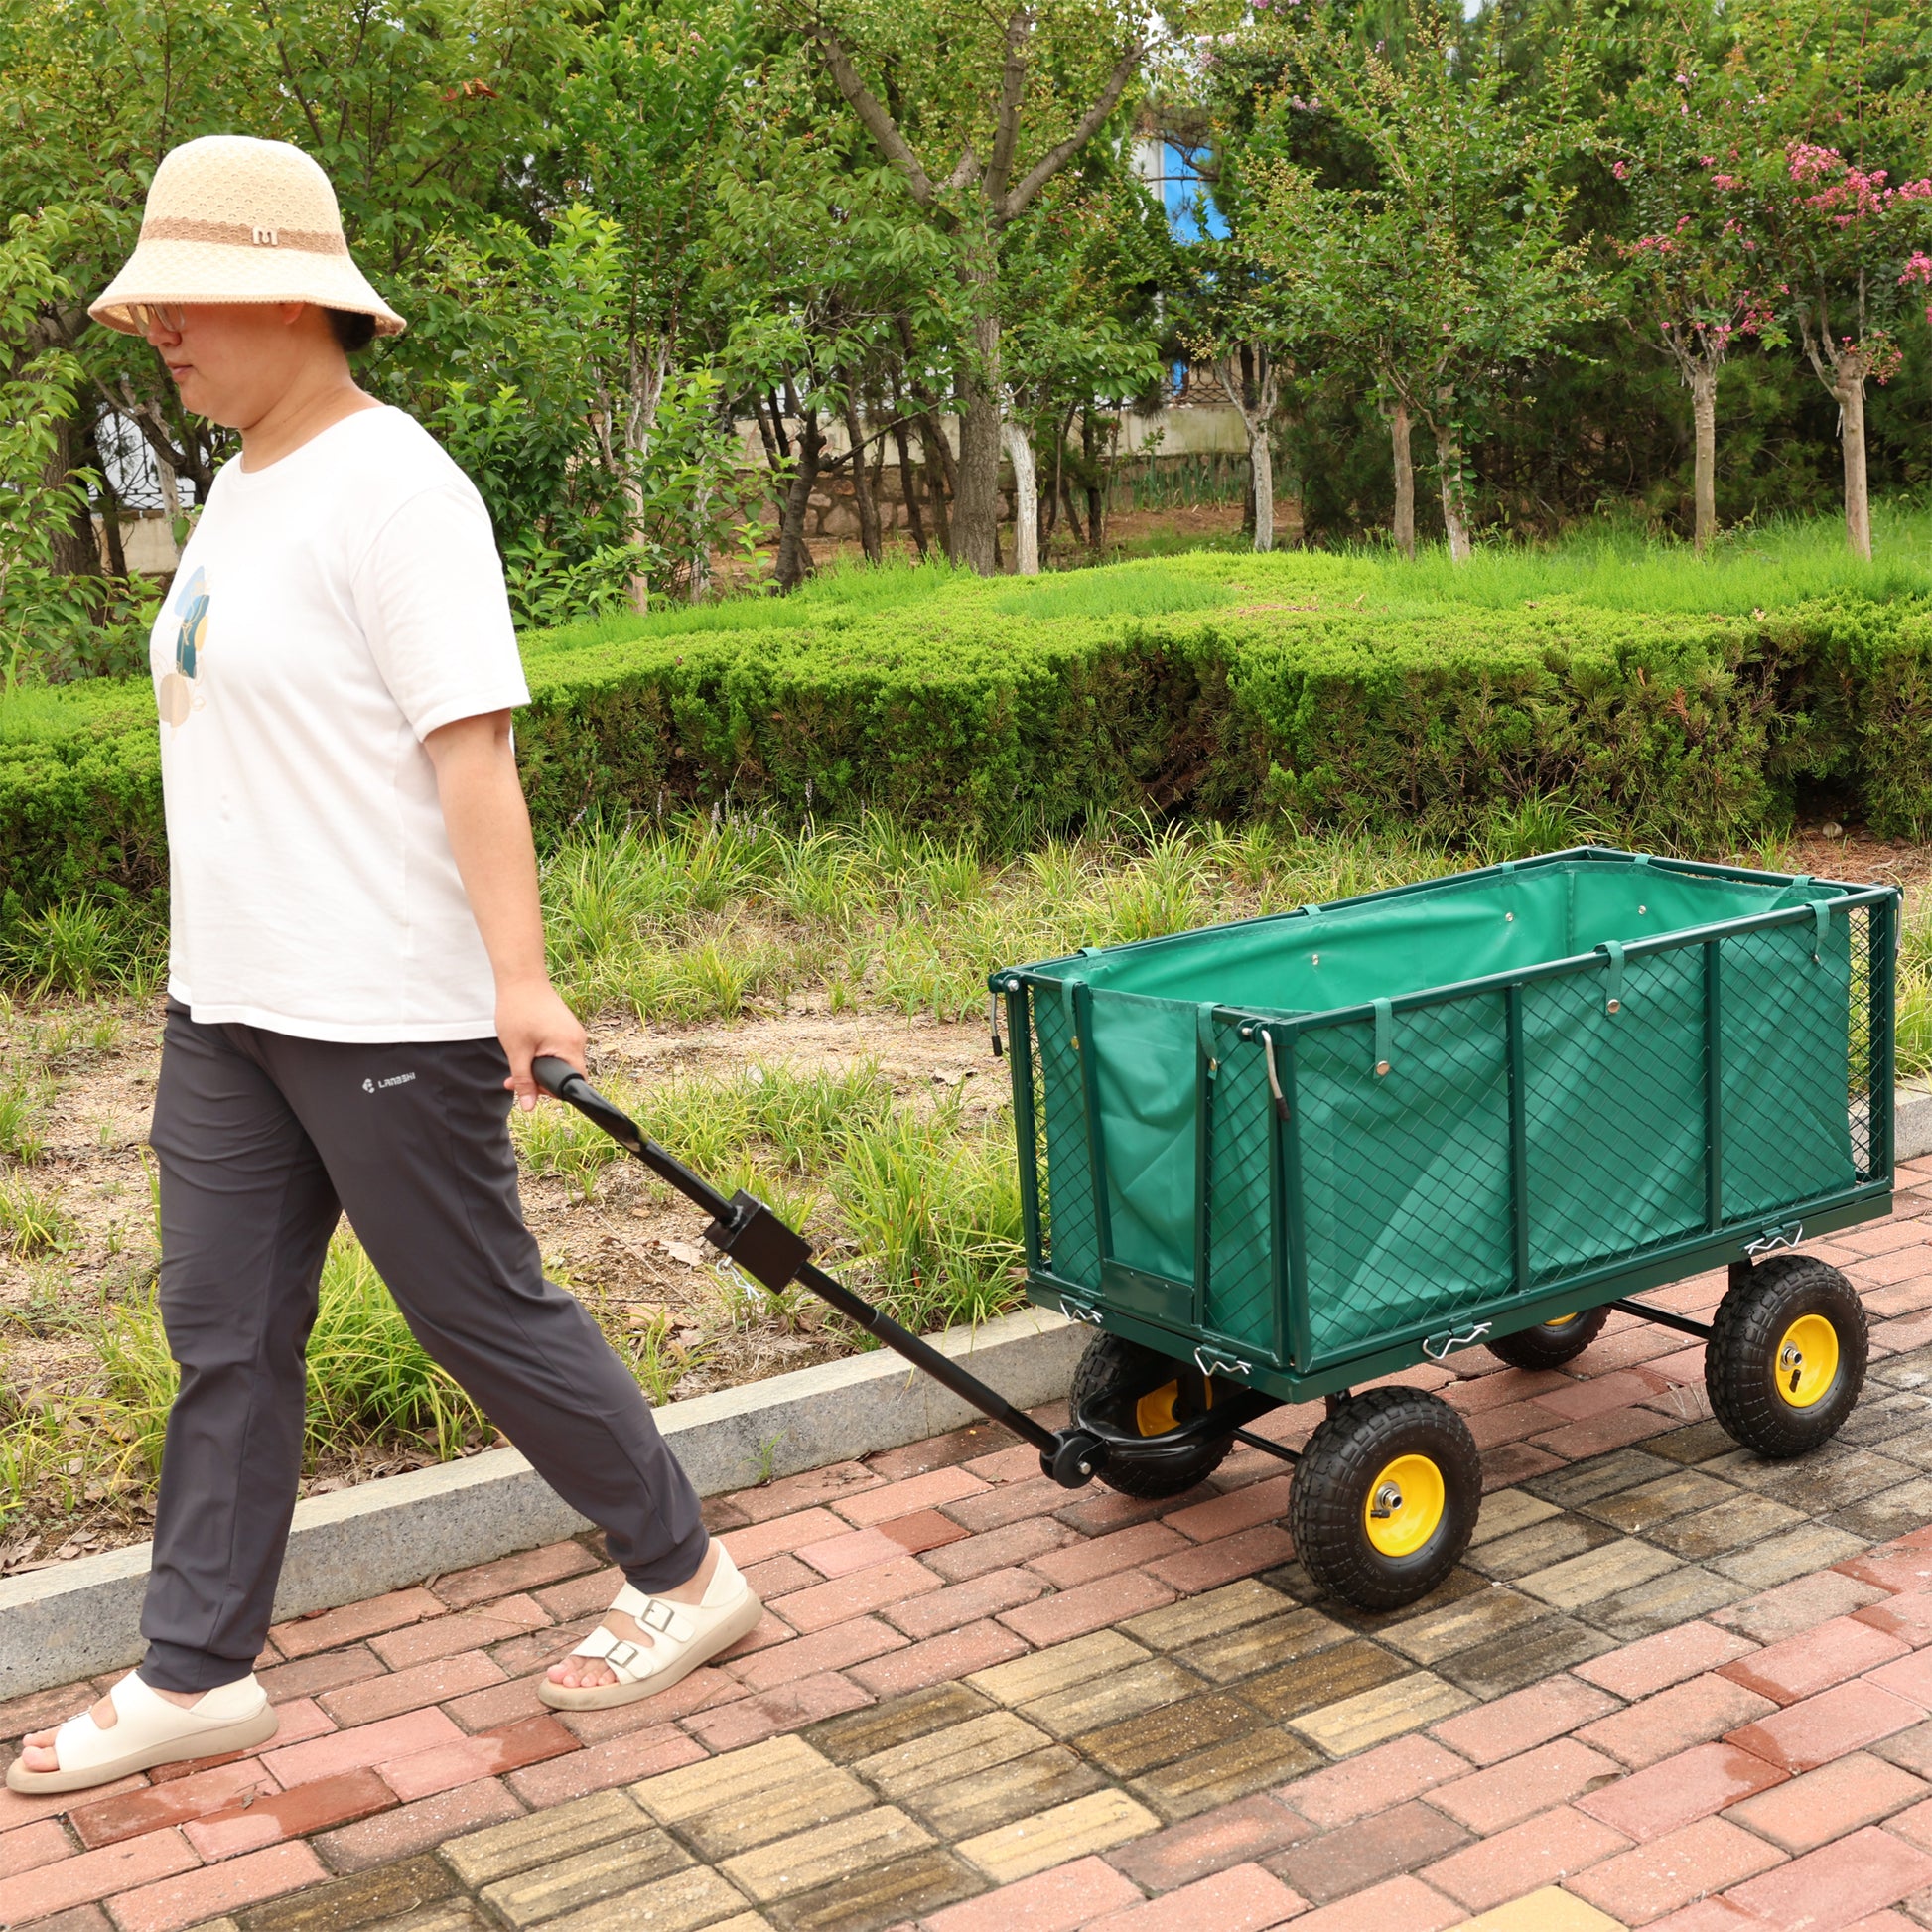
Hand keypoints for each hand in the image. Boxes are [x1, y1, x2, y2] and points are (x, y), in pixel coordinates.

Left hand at [497, 979, 587, 1111]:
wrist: (521, 978)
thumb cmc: (519, 1011)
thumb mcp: (517, 1051)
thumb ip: (524, 1081)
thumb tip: (529, 1107)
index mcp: (570, 1047)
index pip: (573, 1083)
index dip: (551, 1092)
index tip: (529, 1088)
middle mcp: (578, 1040)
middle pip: (565, 1073)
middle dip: (539, 1080)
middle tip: (513, 1080)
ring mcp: (573, 1032)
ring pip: (560, 1061)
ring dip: (539, 1066)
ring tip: (517, 1060)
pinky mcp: (566, 1027)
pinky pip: (558, 1049)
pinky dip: (542, 1054)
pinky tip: (525, 1048)